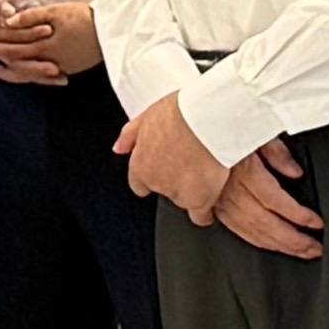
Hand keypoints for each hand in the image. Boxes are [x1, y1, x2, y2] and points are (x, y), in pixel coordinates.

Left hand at [0, 0, 104, 82]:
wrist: (115, 29)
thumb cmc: (85, 17)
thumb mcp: (57, 12)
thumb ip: (31, 17)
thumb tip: (9, 21)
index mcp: (47, 47)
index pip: (16, 50)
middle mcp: (54, 61)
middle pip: (23, 65)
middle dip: (5, 62)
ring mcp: (65, 67)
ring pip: (35, 73)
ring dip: (18, 72)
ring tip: (3, 71)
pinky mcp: (74, 67)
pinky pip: (49, 74)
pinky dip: (36, 75)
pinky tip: (33, 73)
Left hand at [120, 96, 227, 220]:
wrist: (205, 119)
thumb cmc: (179, 113)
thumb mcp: (146, 116)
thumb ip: (129, 136)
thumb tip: (118, 149)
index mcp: (140, 165)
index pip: (140, 184)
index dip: (153, 177)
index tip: (165, 169)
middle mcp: (155, 182)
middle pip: (164, 190)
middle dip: (174, 180)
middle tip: (189, 162)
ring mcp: (177, 193)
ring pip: (182, 201)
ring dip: (191, 190)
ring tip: (205, 170)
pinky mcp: (199, 200)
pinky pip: (200, 216)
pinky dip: (205, 211)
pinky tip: (210, 202)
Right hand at [214, 136, 319, 255]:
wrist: (190, 138)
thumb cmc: (223, 132)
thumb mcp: (254, 131)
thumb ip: (277, 152)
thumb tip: (295, 171)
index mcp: (243, 171)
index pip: (274, 200)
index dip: (297, 215)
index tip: (316, 222)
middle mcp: (230, 190)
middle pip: (265, 223)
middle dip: (293, 240)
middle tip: (315, 247)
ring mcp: (220, 202)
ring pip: (252, 231)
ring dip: (279, 245)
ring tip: (302, 251)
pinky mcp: (215, 207)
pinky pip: (238, 230)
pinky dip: (258, 241)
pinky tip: (274, 245)